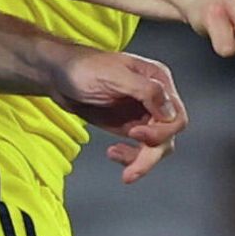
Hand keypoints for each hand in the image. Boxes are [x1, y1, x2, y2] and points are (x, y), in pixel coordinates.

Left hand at [48, 48, 187, 183]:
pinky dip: (131, 157)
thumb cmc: (83, 67)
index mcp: (158, 80)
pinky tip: (113, 154)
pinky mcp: (130, 126)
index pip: (175, 115)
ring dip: (142, 160)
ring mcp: (143, 113)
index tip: (136, 134)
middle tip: (132, 168)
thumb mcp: (114, 75)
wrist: (58, 76)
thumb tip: (170, 111)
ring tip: (122, 167)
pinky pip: (141, 150)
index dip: (161, 131)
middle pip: (168, 135)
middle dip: (151, 153)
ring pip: (157, 146)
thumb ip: (145, 91)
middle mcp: (155, 98)